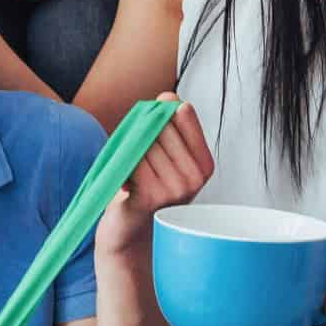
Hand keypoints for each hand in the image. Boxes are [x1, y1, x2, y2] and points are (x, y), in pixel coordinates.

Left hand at [96, 98, 212, 254]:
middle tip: (137, 155)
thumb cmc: (144, 186)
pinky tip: (126, 181)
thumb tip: (168, 97)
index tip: (150, 126)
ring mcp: (175, 189)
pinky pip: (133, 160)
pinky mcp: (152, 197)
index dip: (160, 112)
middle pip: (161, 126)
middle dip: (141, 132)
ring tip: (132, 171)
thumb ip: (167, 122)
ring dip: (130, 150)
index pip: (183, 113)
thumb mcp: (163, 153)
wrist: (128, 229)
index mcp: (204, 164)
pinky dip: (122, 164)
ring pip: (145, 142)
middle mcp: (194, 177)